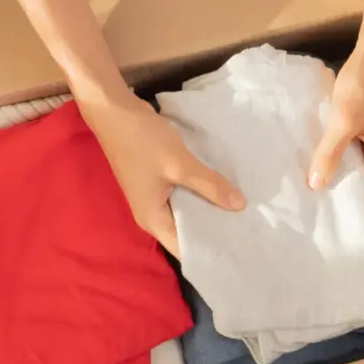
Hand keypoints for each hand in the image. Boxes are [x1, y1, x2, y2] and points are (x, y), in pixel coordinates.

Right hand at [79, 92, 245, 256]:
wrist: (114, 111)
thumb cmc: (143, 142)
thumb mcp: (180, 164)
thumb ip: (210, 185)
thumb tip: (240, 206)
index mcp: (153, 220)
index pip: (184, 249)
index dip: (210, 252)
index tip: (239, 251)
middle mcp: (152, 214)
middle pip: (187, 232)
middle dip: (215, 231)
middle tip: (249, 230)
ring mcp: (154, 197)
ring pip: (187, 211)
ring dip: (210, 209)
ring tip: (244, 211)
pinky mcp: (159, 181)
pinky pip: (184, 195)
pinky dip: (201, 193)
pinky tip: (224, 188)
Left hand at [308, 41, 363, 232]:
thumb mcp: (344, 117)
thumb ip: (330, 152)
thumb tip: (316, 185)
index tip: (359, 249)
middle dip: (362, 217)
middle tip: (335, 236)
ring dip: (352, 195)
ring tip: (325, 212)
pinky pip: (362, 163)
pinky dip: (347, 174)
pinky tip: (325, 175)